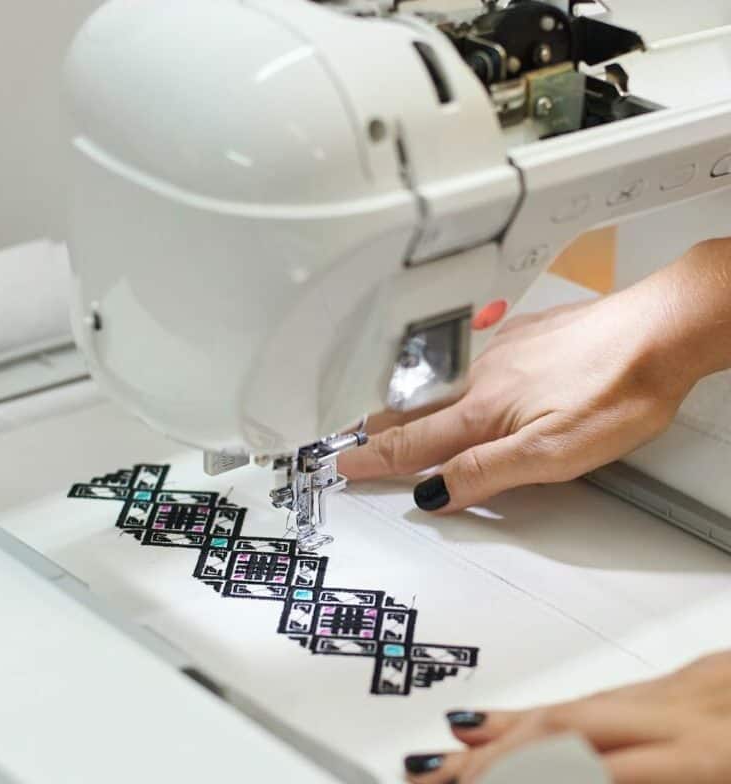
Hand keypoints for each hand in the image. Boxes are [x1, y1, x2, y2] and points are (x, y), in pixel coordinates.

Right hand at [340, 240, 730, 512]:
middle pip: (417, 410)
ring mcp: (502, 352)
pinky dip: (451, 379)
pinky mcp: (525, 336)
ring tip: (393, 415)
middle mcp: (483, 378)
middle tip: (353, 440)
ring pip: (443, 385)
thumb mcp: (553, 454)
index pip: (414, 444)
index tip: (347, 465)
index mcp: (484, 411)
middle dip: (379, 429)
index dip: (376, 459)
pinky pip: (473, 361)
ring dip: (412, 405)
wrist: (660, 331)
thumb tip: (436, 491)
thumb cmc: (618, 390)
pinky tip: (460, 377)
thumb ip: (487, 472)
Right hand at [403, 652, 730, 782]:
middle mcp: (688, 710)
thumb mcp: (725, 774)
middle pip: (561, 735)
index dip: (520, 782)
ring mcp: (681, 687)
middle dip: (491, 766)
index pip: (585, 770)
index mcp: (713, 752)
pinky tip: (485, 725)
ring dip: (496, 743)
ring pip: (564, 711)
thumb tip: (571, 777)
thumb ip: (643, 778)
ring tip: (443, 768)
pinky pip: (588, 699)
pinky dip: (531, 718)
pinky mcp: (678, 678)